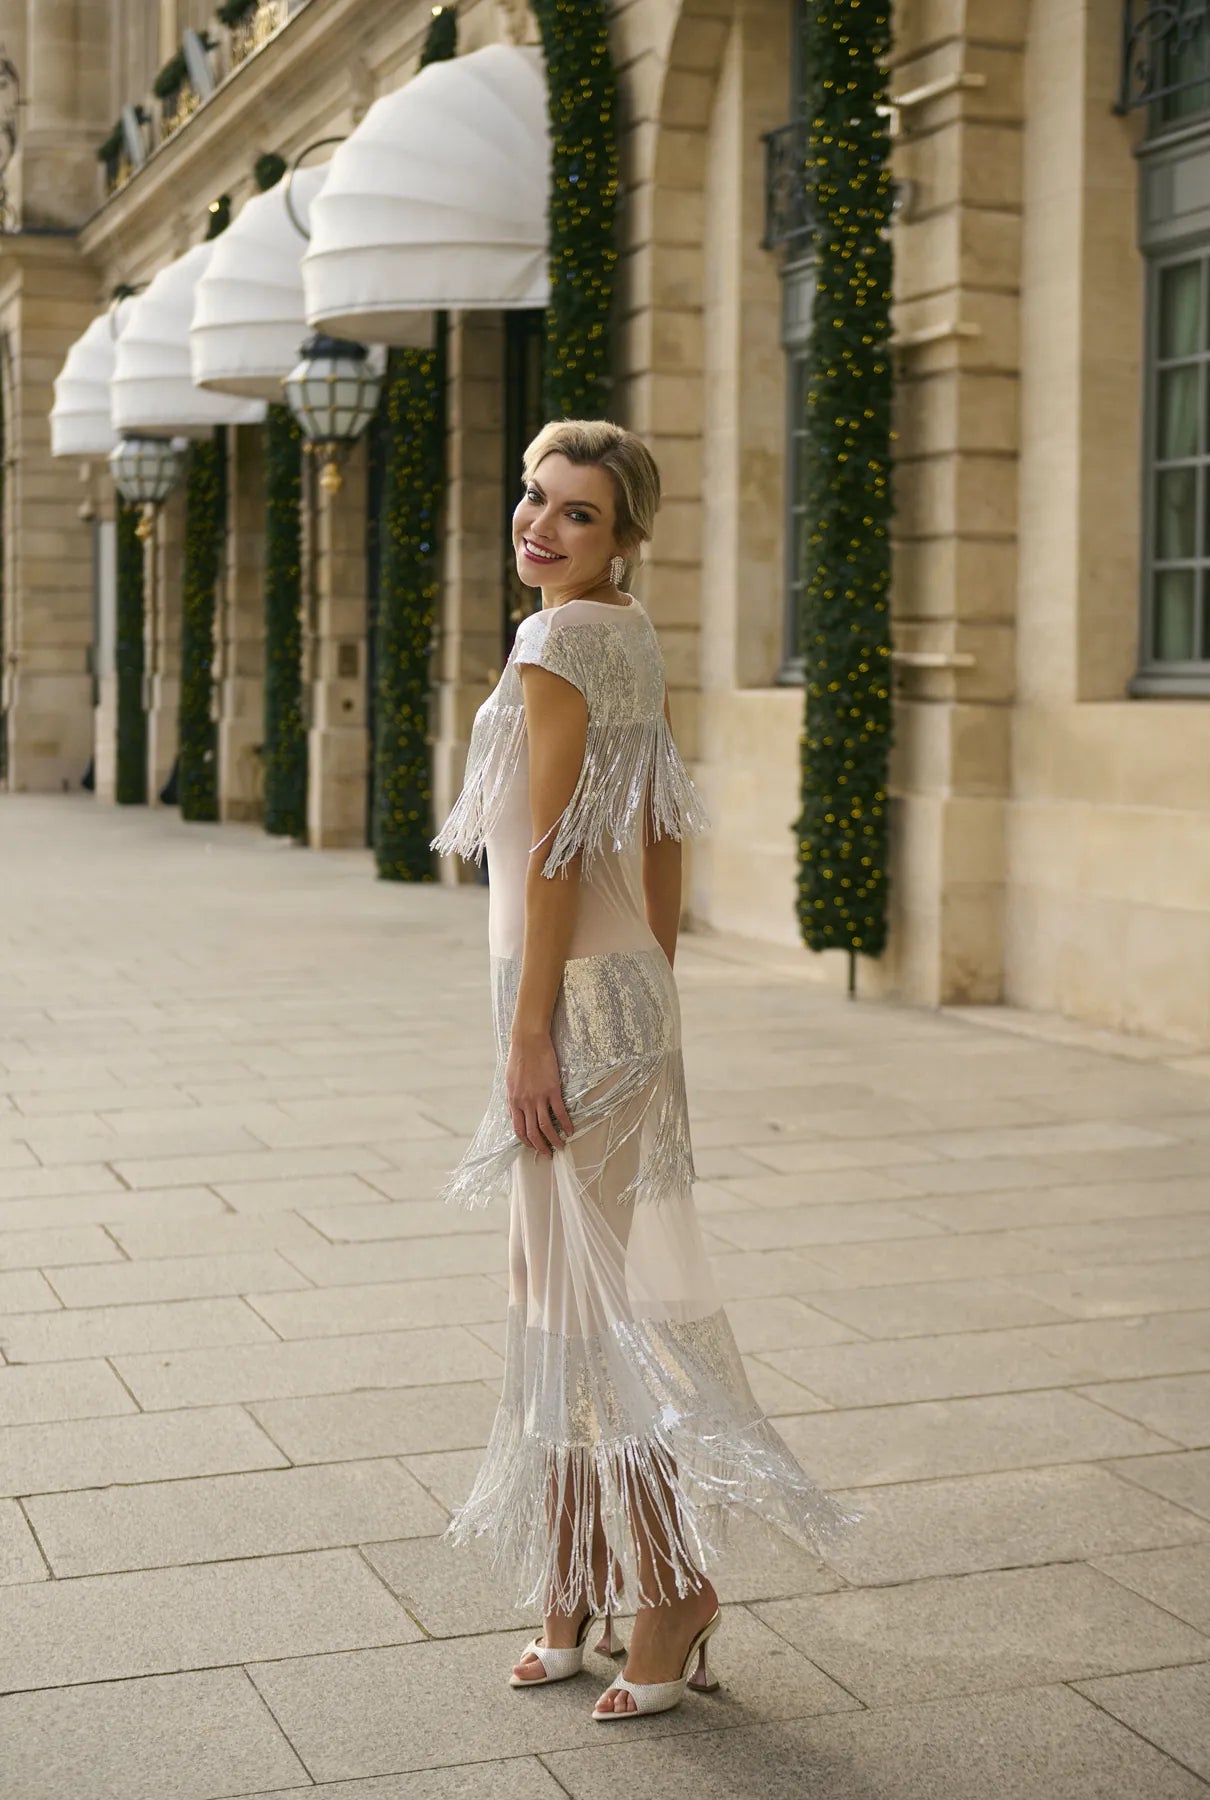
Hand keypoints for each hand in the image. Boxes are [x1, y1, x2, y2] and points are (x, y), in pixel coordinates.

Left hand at [506, 1029, 573, 1156]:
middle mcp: (525, 1103)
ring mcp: (539, 1097)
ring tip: (561, 1146)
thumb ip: (512, 1099)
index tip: (534, 1147)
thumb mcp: (509, 1082)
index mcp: (513, 1101)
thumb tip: (514, 1113)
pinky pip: (560, 1112)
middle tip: (548, 1154)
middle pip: (532, 1132)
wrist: (528, 1041)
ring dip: (554, 1140)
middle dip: (541, 1147)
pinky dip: (566, 1123)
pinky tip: (571, 1129)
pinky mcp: (552, 1090)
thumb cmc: (518, 1059)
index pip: (518, 1129)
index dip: (526, 1142)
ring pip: (546, 1126)